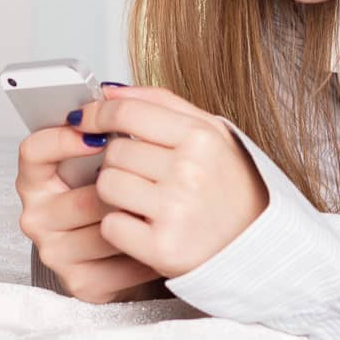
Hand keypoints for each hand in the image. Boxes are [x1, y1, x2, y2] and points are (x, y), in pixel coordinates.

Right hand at [15, 124, 167, 302]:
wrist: (146, 242)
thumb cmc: (128, 190)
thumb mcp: (118, 150)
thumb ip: (116, 117)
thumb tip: (113, 90)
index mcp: (40, 177)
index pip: (32, 151)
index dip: (61, 140)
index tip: (97, 136)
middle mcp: (39, 216)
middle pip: (78, 199)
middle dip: (119, 190)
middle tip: (148, 180)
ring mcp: (56, 252)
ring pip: (104, 231)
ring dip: (137, 218)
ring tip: (159, 208)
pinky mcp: (81, 284)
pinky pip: (120, 262)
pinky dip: (146, 248)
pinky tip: (159, 235)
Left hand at [85, 84, 270, 277]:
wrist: (255, 244)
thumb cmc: (230, 187)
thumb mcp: (211, 133)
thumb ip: (161, 103)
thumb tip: (110, 92)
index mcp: (201, 137)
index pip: (128, 113)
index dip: (98, 114)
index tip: (85, 120)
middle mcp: (189, 171)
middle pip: (113, 152)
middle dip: (119, 162)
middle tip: (144, 176)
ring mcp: (176, 210)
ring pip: (106, 186)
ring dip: (116, 194)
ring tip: (144, 200)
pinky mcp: (162, 247)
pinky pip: (110, 225)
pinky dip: (120, 227)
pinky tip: (144, 225)